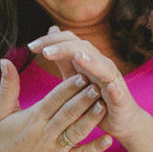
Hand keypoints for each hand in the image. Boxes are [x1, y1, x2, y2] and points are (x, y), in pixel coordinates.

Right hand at [0, 58, 111, 151]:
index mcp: (33, 119)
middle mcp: (45, 133)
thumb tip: (4, 59)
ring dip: (91, 119)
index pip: (53, 100)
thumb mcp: (2, 112)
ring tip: (104, 105)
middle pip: (67, 113)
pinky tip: (108, 139)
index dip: (67, 88)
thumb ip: (8, 86)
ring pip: (76, 132)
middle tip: (98, 84)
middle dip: (83, 99)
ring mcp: (55, 150)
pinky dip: (95, 148)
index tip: (81, 74)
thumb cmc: (4, 140)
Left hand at [28, 28, 142, 138]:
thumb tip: (51, 31)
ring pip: (103, 66)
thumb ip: (63, 58)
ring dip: (91, 61)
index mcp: (88, 60)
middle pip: (84, 48)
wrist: (121, 120)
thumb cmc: (96, 98)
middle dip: (64, 48)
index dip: (50, 41)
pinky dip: (115, 89)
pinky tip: (110, 87)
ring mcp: (113, 81)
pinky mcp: (122, 100)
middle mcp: (101, 65)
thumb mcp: (75, 78)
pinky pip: (119, 93)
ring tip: (77, 57)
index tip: (30, 46)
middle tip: (45, 51)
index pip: (69, 41)